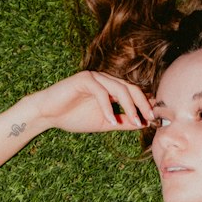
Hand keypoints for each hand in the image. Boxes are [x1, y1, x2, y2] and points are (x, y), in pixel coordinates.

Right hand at [30, 71, 153, 134]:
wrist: (47, 114)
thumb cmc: (73, 117)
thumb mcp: (104, 122)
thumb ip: (122, 121)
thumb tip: (142, 124)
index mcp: (111, 88)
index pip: (134, 93)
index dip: (145, 104)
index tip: (155, 119)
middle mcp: (105, 80)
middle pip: (131, 88)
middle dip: (142, 104)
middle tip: (149, 118)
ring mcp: (95, 77)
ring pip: (119, 88)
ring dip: (129, 106)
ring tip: (135, 122)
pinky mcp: (84, 79)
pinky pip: (101, 92)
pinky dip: (107, 107)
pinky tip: (111, 120)